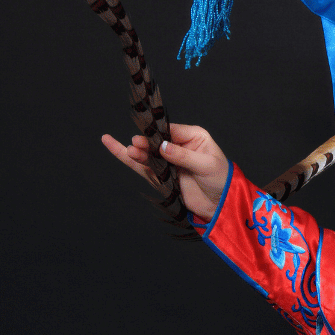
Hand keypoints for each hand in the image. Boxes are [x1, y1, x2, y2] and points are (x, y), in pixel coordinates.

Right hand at [102, 122, 229, 221]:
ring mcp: (168, 161)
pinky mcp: (161, 176)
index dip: (158, 133)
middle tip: (136, 145)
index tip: (146, 136)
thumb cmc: (220, 179)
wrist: (220, 204)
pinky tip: (114, 147)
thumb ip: (184, 156)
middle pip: (157, 141)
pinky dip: (128, 159)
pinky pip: (143, 166)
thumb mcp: (207, 165)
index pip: (171, 130)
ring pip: (148, 153)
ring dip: (137, 152)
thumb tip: (162, 147)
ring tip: (130, 150)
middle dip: (146, 143)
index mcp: (193, 137)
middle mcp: (178, 146)